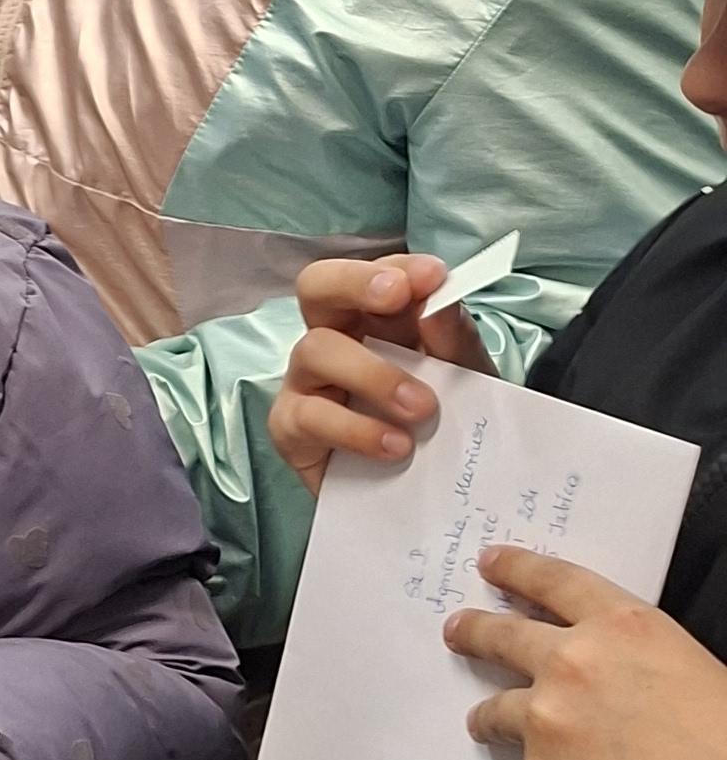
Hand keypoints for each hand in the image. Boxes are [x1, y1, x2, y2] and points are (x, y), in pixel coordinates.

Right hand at [267, 255, 491, 494]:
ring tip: (422, 409)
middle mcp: (333, 339)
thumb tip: (436, 302)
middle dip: (353, 283)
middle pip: (315, 286)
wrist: (436, 492)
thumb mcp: (465, 376)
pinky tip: (396, 448)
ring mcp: (306, 382)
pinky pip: (308, 416)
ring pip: (313, 350)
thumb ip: (453, 338)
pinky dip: (356, 430)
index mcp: (374, 316)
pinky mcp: (293, 430)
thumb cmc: (445, 420)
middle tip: (397, 298)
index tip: (434, 277)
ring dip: (372, 374)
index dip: (397, 266)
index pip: (371, 272)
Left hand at [446, 548, 726, 759]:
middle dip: (474, 631)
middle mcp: (573, 663)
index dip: (517, 569)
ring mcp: (548, 720)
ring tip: (483, 721)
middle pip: (503, 636)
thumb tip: (609, 668)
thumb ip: (631, 655)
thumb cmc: (723, 742)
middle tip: (457, 631)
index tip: (491, 563)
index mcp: (622, 627)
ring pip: (497, 708)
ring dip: (489, 713)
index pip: (553, 582)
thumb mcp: (687, 665)